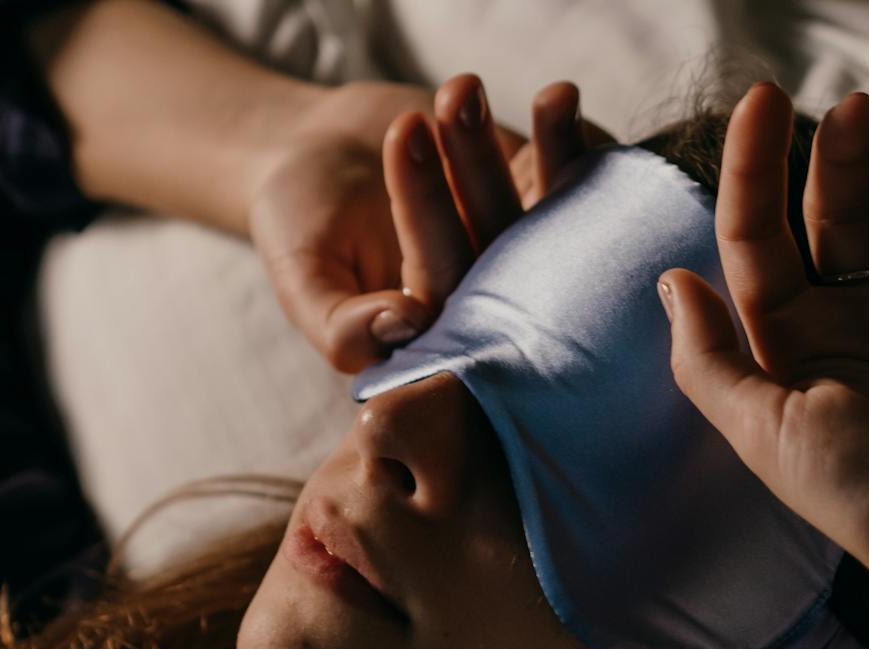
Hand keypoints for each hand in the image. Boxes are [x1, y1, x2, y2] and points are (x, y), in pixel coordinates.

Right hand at [249, 75, 611, 371]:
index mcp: (432, 341)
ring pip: (537, 207)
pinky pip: (570, 175)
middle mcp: (485, 303)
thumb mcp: (303, 278)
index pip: (450, 291)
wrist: (315, 151)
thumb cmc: (298, 223)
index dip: (433, 225)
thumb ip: (341, 324)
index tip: (405, 150)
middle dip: (463, 172)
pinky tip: (555, 99)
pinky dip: (567, 137)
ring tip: (458, 88)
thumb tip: (406, 328)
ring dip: (504, 147)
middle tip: (410, 121)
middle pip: (499, 246)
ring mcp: (517, 246)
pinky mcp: (537, 193)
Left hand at [660, 85, 868, 638]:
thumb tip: (668, 279)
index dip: (754, 170)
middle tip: (856, 110)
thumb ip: (711, 361)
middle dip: (839, 159)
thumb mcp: (768, 434)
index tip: (761, 100)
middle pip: (837, 219)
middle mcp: (860, 331)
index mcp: (794, 348)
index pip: (759, 241)